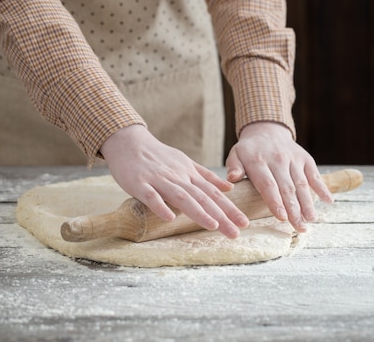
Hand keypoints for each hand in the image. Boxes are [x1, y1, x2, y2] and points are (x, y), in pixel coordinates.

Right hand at [100, 125, 248, 238]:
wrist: (129, 142)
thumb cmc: (157, 156)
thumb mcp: (185, 162)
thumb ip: (206, 176)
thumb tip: (230, 187)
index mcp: (189, 174)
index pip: (213, 193)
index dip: (229, 208)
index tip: (244, 223)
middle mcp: (178, 177)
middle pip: (202, 197)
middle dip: (220, 215)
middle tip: (236, 232)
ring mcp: (159, 180)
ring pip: (181, 196)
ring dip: (198, 211)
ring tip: (213, 226)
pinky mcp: (139, 183)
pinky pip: (151, 196)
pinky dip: (160, 206)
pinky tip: (169, 218)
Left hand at [225, 121, 332, 232]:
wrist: (267, 130)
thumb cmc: (249, 150)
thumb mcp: (235, 154)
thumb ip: (233, 167)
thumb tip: (231, 179)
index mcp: (258, 161)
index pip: (268, 184)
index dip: (275, 202)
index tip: (282, 218)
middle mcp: (278, 160)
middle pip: (287, 188)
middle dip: (295, 210)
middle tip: (299, 228)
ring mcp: (293, 159)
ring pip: (302, 184)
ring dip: (308, 203)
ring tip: (311, 220)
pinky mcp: (305, 159)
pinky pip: (315, 174)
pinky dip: (322, 187)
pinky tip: (329, 201)